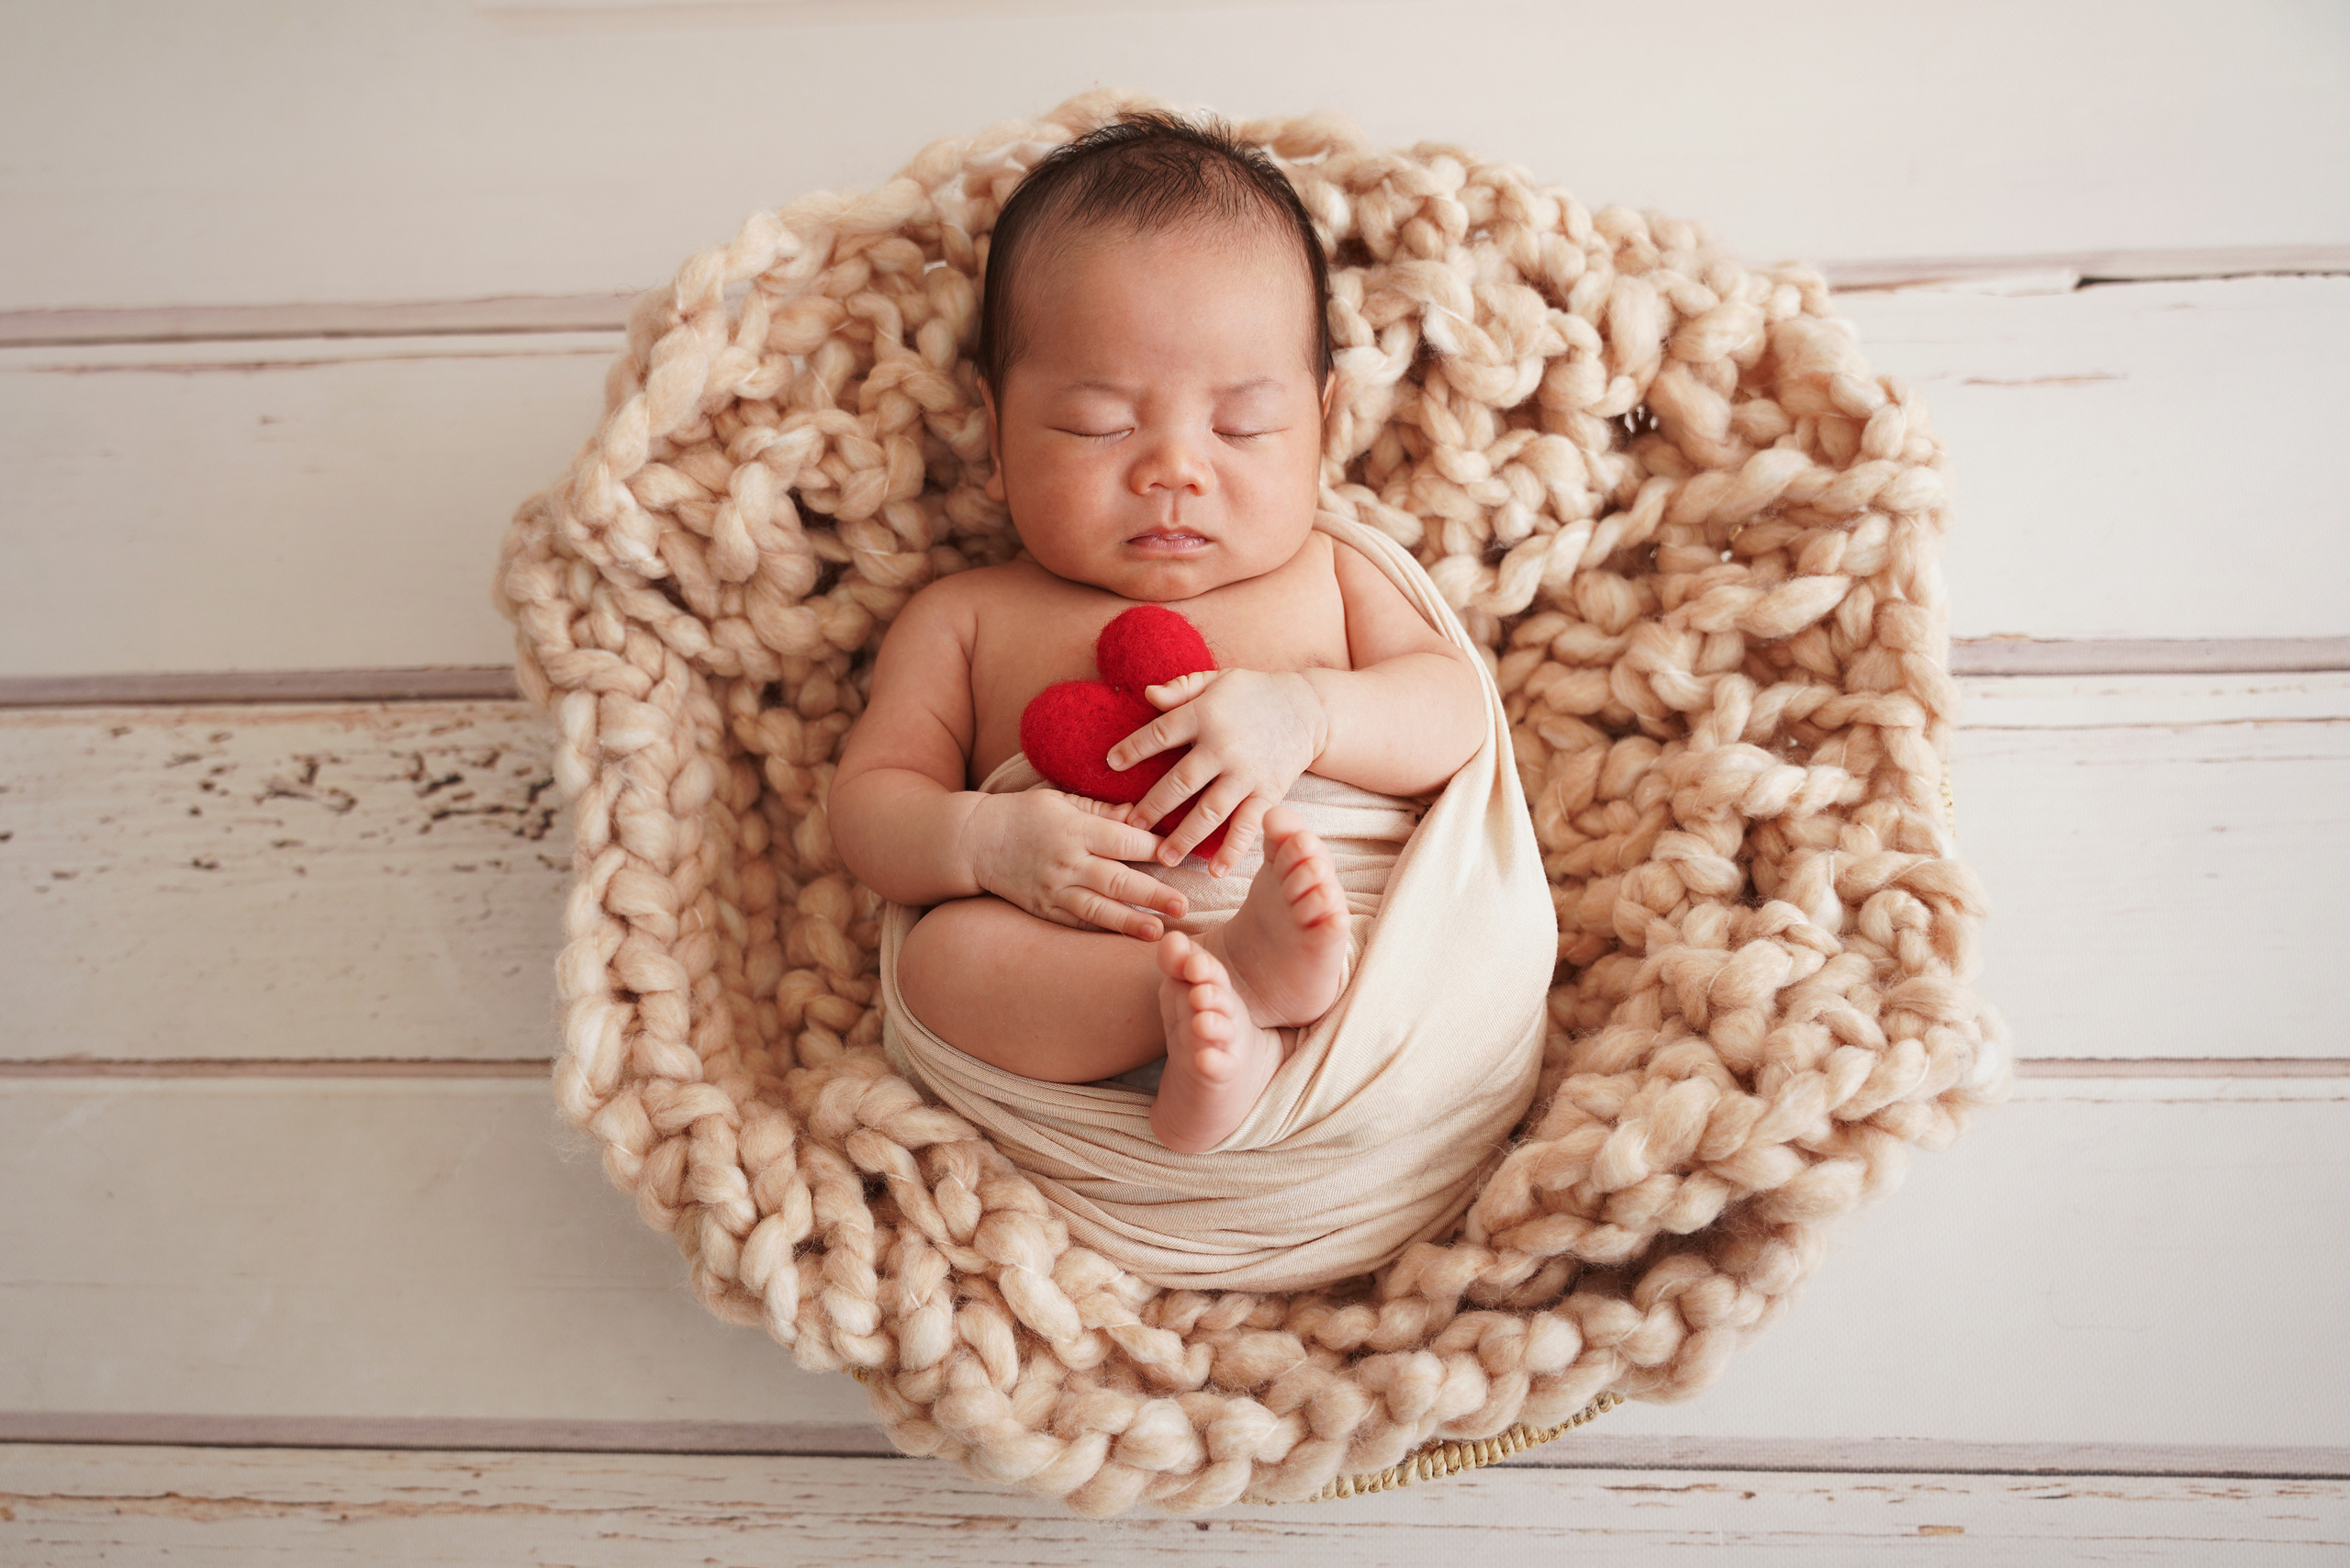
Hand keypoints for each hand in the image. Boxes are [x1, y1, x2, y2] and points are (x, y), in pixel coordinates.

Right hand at [968, 788, 1187, 939]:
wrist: (974, 842)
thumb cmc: (1022, 814)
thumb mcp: (1061, 800)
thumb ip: (1102, 811)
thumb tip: (1140, 815)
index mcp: (1074, 828)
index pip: (1124, 840)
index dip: (1156, 848)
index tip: (1184, 855)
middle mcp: (1066, 860)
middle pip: (1117, 878)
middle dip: (1153, 893)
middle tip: (1183, 904)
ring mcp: (1054, 888)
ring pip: (1098, 908)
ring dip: (1130, 921)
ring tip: (1158, 932)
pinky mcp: (1044, 909)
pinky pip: (1077, 922)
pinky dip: (1101, 930)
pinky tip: (1124, 938)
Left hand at [1106, 668, 1327, 874]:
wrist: (1309, 709)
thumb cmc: (1254, 693)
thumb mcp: (1217, 680)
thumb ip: (1181, 688)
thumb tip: (1146, 694)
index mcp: (1206, 714)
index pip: (1161, 734)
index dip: (1134, 749)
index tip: (1111, 764)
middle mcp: (1224, 747)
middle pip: (1180, 781)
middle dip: (1152, 807)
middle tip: (1130, 827)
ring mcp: (1247, 774)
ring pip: (1210, 811)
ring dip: (1185, 837)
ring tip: (1163, 858)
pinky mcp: (1269, 793)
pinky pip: (1248, 826)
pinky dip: (1233, 850)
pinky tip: (1215, 871)